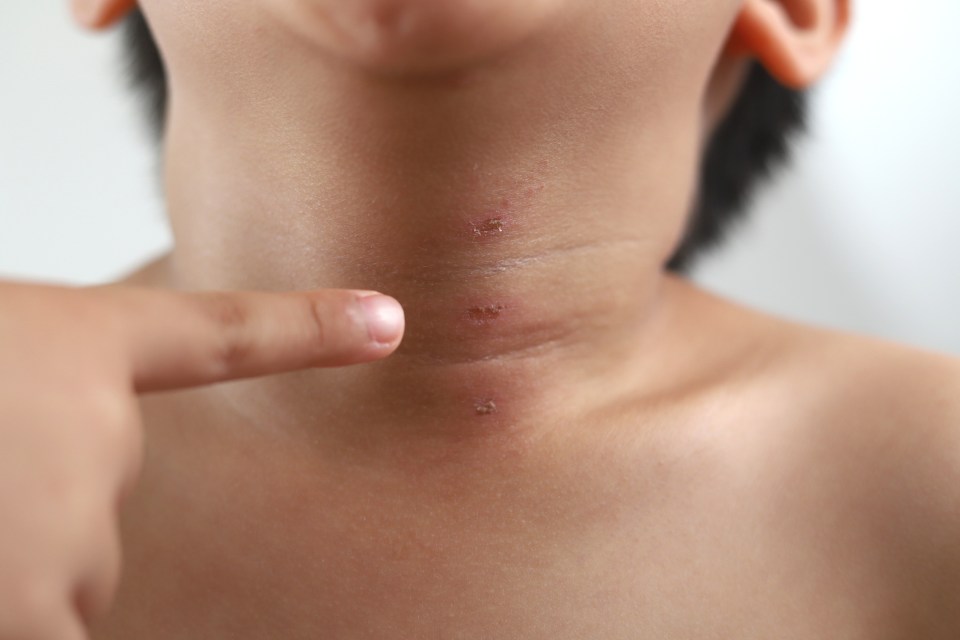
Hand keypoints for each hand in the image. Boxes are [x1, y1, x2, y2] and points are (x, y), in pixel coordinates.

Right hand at [0, 281, 403, 638]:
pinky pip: (60, 632)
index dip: (310, 329)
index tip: (385, 321)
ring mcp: (79, 523)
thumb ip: (44, 406)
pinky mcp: (35, 612)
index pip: (224, 335)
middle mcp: (105, 429)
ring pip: (73, 580)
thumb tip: (51, 460)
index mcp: (77, 346)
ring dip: (14, 573)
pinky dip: (24, 615)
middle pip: (110, 506)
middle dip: (40, 517)